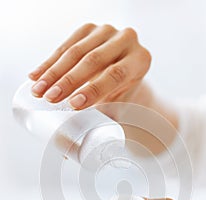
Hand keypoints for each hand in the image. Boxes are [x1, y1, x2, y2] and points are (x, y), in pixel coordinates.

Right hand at [29, 23, 150, 108]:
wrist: (122, 73)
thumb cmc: (122, 92)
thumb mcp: (122, 103)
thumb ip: (108, 115)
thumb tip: (87, 134)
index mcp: (140, 60)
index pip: (115, 74)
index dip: (93, 90)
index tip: (73, 105)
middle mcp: (126, 40)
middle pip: (93, 61)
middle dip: (68, 81)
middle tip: (51, 98)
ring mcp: (106, 31)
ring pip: (75, 51)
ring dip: (53, 73)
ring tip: (38, 91)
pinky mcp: (88, 29)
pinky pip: (64, 46)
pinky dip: (49, 63)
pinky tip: (36, 76)